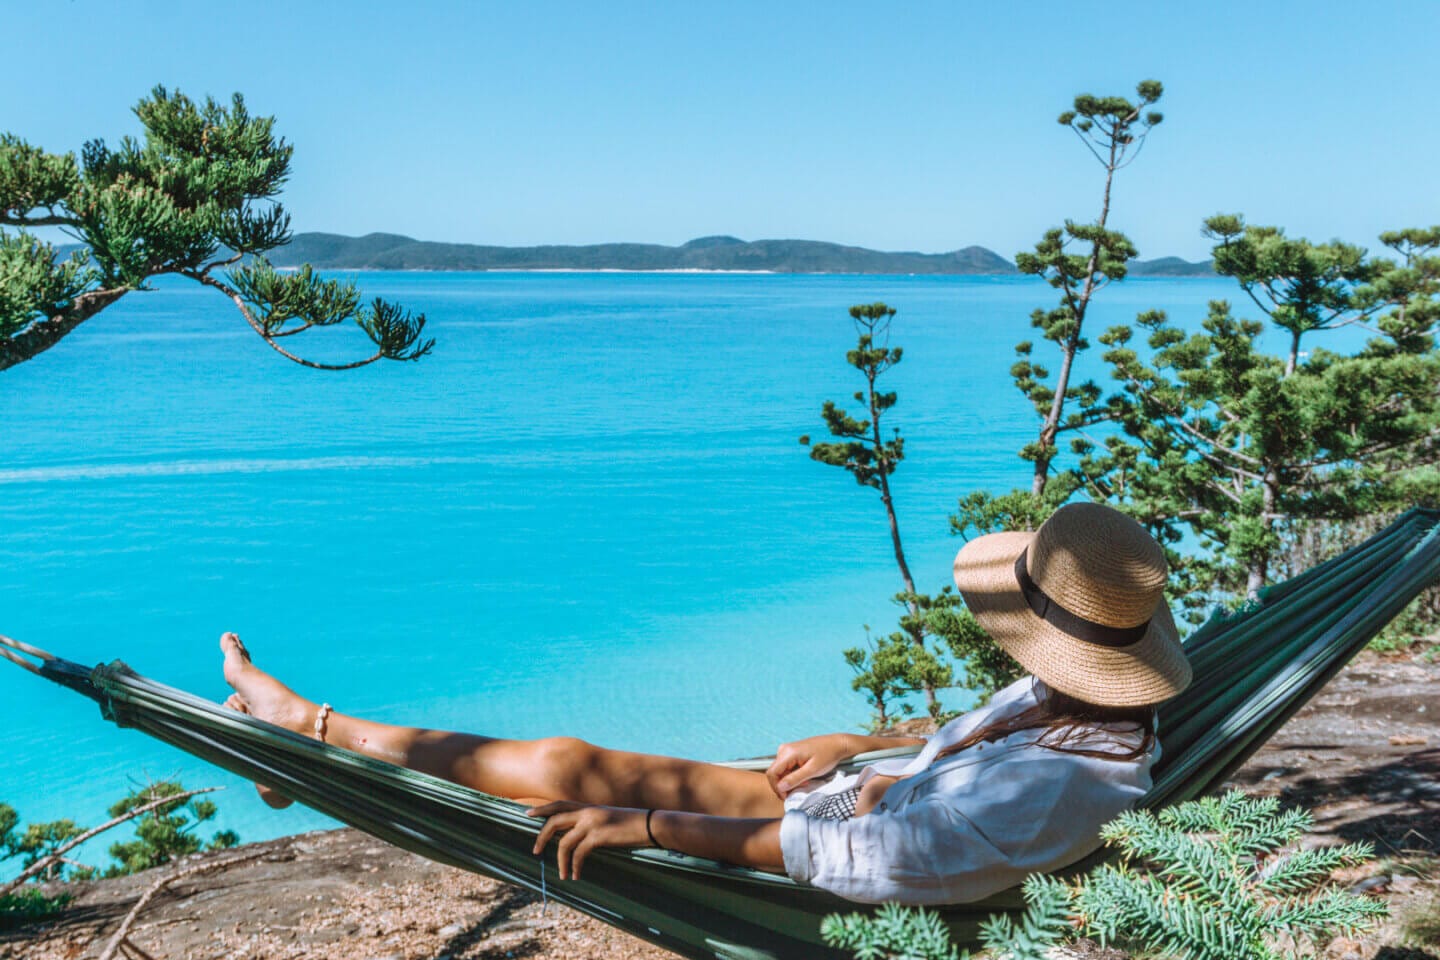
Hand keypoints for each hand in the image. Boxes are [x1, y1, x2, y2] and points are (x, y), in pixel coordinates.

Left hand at [527, 801, 648, 880]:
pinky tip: (576, 875)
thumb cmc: (631, 824)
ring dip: (560, 861)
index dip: (542, 809)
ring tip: (562, 875)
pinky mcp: (599, 836)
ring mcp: (592, 823)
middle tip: (535, 851)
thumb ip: (592, 822)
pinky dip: (574, 866)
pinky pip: (578, 854)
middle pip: (555, 820)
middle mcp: (587, 811)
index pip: (559, 804)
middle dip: (542, 836)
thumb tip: (576, 835)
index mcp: (588, 807)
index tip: (527, 814)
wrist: (651, 824)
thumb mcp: (608, 818)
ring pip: (564, 842)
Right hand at [765, 734, 856, 798]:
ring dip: (790, 781)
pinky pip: (786, 767)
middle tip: (799, 789)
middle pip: (775, 773)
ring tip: (805, 782)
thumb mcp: (812, 770)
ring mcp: (787, 750)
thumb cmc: (827, 755)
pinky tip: (804, 777)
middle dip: (784, 785)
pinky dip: (792, 775)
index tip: (787, 796)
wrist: (837, 744)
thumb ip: (795, 779)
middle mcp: (784, 750)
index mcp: (787, 753)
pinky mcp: (791, 752)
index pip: (772, 773)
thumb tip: (780, 788)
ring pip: (780, 771)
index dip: (777, 787)